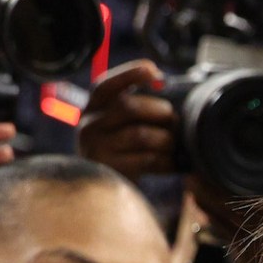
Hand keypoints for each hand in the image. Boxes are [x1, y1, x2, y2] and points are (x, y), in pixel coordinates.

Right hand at [79, 60, 178, 177]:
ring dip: (165, 138)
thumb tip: (161, 80)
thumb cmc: (122, 146)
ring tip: (171, 144)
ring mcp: (96, 148)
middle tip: (173, 120)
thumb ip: (136, 101)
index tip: (155, 73)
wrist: (102, 189)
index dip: (130, 74)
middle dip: (159, 111)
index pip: (106, 84)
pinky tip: (171, 162)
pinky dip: (166, 160)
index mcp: (93, 106)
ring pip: (141, 135)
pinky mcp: (110, 170)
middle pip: (128, 107)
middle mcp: (89, 124)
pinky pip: (146, 160)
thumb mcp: (119, 121)